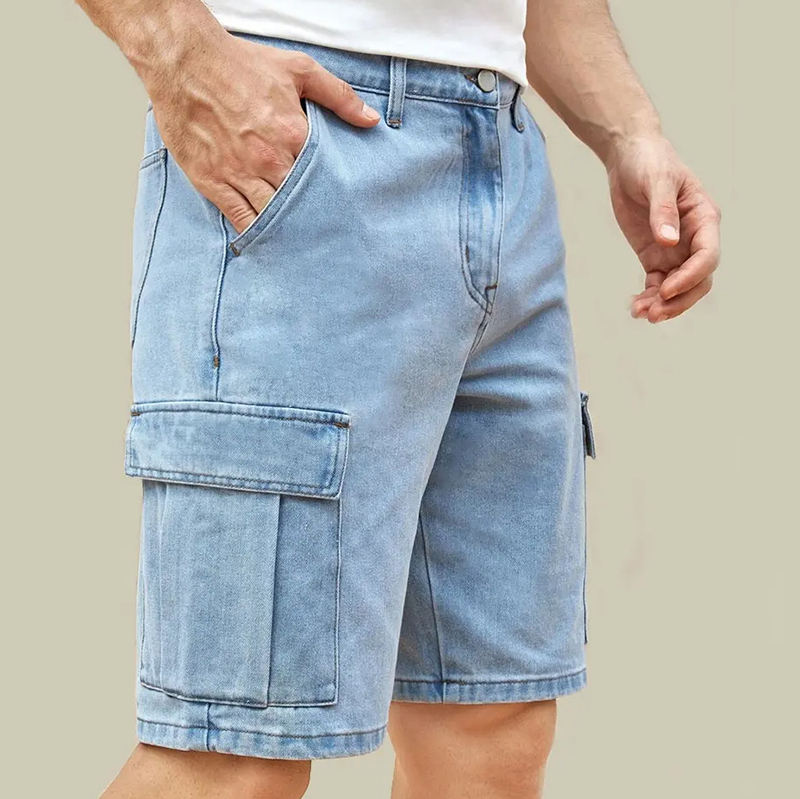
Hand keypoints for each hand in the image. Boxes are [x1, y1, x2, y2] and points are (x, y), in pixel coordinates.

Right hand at [143, 28, 380, 231]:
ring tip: (300, 242)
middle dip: (311, 215)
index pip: (323, 177)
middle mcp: (268, 159)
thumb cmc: (240, 63)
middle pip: (299, 202)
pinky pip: (239, 217)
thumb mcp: (298, 69)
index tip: (341, 206)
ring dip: (286, 228)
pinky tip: (266, 239)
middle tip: (324, 232)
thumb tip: (371, 121)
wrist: (183, 60)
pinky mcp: (212, 181)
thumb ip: (339, 96)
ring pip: (271, 215)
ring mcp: (239, 172)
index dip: (331, 193)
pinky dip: (254, 231)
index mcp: (292, 134)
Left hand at [606, 134, 720, 322]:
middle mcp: (694, 238)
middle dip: (679, 300)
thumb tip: (669, 241)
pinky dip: (648, 297)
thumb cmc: (649, 162)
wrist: (629, 157)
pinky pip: (656, 283)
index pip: (707, 256)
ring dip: (662, 304)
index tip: (666, 289)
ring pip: (677, 286)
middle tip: (654, 314)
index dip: (690, 277)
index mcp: (704, 218)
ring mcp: (674, 249)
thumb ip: (662, 211)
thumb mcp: (656, 181)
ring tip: (641, 314)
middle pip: (698, 280)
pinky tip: (635, 307)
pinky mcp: (654, 254)